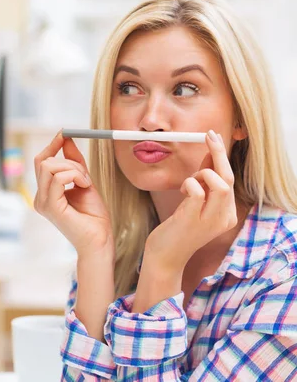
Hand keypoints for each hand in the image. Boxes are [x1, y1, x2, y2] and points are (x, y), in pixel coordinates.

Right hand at [33, 130, 112, 255]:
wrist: (100, 240)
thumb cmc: (94, 216)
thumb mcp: (84, 181)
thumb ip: (74, 162)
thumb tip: (66, 139)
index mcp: (45, 193)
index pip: (41, 162)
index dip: (52, 145)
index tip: (64, 133)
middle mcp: (40, 198)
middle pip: (44, 162)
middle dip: (68, 160)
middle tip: (84, 174)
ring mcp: (42, 203)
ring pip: (50, 167)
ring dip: (73, 169)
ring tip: (85, 182)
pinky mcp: (50, 207)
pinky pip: (58, 178)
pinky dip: (75, 176)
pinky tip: (85, 186)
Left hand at [144, 130, 237, 273]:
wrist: (165, 257)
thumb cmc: (177, 229)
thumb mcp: (193, 202)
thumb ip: (202, 182)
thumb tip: (209, 155)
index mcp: (226, 213)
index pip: (229, 179)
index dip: (221, 156)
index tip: (212, 137)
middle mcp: (224, 218)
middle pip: (228, 178)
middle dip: (218, 153)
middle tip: (208, 135)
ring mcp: (210, 221)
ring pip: (221, 184)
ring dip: (203, 173)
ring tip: (188, 182)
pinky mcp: (193, 222)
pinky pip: (198, 192)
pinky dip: (190, 183)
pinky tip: (182, 191)